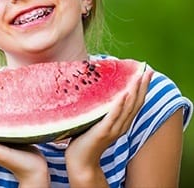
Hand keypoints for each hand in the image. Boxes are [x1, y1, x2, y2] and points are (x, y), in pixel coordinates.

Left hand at [65, 69, 152, 185]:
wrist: (81, 159)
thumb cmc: (88, 137)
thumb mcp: (99, 119)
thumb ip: (104, 107)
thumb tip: (102, 88)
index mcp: (122, 122)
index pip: (136, 102)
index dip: (142, 88)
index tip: (147, 73)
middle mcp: (122, 125)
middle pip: (136, 103)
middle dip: (142, 86)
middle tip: (148, 71)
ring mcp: (113, 129)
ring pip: (128, 108)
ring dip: (133, 91)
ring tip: (138, 77)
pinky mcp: (103, 131)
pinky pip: (113, 116)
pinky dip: (119, 105)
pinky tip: (123, 94)